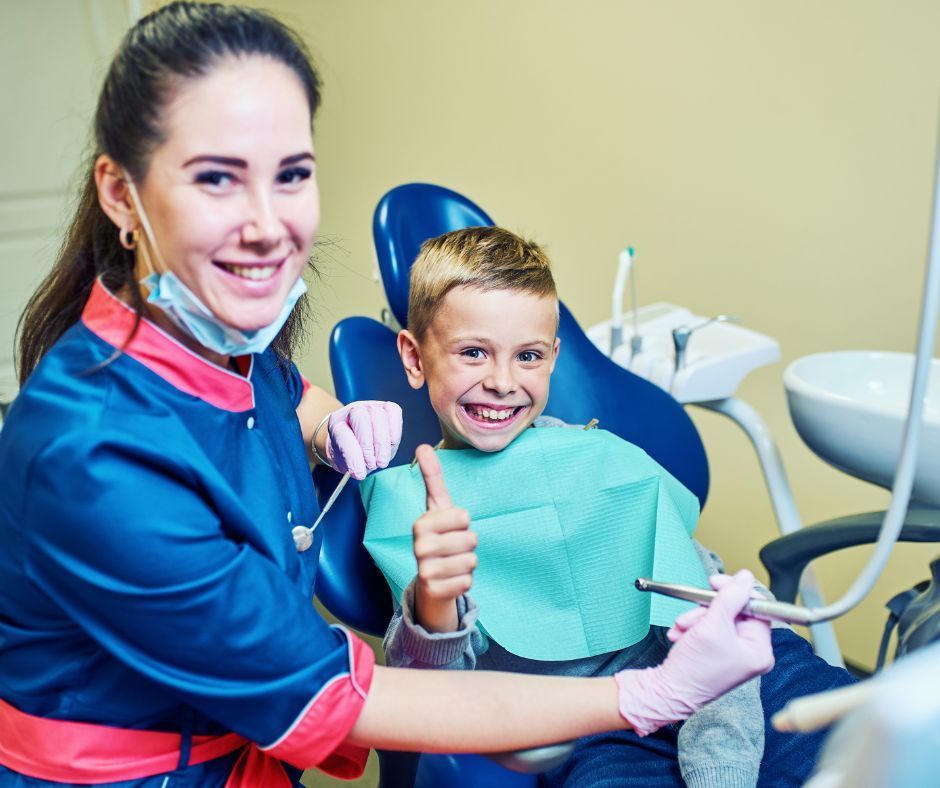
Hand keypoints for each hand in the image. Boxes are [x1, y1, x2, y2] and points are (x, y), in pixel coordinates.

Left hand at [324, 401, 402, 479]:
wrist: (358, 440)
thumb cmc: (350, 451)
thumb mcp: (344, 460)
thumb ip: (350, 463)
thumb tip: (360, 472)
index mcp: (336, 422)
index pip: (342, 434)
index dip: (352, 455)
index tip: (359, 473)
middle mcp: (352, 410)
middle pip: (361, 418)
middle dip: (368, 445)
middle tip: (371, 465)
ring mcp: (370, 406)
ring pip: (379, 416)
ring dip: (382, 443)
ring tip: (381, 461)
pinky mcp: (387, 408)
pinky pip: (394, 412)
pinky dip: (395, 430)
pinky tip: (392, 444)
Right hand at [411, 444, 477, 632]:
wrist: (429, 580)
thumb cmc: (439, 536)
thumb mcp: (437, 506)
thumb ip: (432, 477)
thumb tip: (422, 446)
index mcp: (420, 523)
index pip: (464, 516)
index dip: (463, 522)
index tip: (450, 527)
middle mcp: (419, 546)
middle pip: (471, 539)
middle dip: (468, 545)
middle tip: (452, 548)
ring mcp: (424, 570)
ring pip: (471, 561)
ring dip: (468, 563)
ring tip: (451, 563)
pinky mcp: (434, 591)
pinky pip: (468, 582)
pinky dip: (464, 582)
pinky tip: (450, 580)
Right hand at [614, 570, 773, 735]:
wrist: (667, 691)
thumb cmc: (693, 668)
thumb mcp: (712, 625)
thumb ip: (730, 597)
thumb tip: (745, 577)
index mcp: (759, 650)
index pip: (758, 608)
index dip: (737, 592)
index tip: (716, 583)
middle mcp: (750, 652)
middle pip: (735, 611)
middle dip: (708, 609)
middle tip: (694, 609)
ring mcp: (734, 652)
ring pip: (718, 617)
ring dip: (696, 618)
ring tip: (682, 628)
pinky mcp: (718, 652)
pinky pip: (709, 627)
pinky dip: (693, 627)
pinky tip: (681, 635)